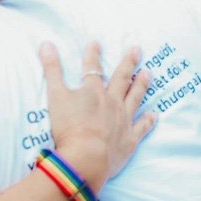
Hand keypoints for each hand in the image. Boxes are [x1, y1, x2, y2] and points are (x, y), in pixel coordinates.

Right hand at [40, 41, 152, 196]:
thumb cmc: (69, 127)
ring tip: (149, 73)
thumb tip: (46, 44)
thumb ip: (51, 70)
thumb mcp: (55, 95)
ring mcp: (123, 120)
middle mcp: (111, 102)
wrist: (86, 158)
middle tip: (137, 49)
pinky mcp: (129, 139)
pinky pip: (142, 127)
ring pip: (135, 98)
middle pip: (121, 79)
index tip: (96, 43)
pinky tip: (154, 114)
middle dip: (128, 63)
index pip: (92, 68)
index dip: (93, 54)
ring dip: (141, 85)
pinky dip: (148, 120)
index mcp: (93, 92)